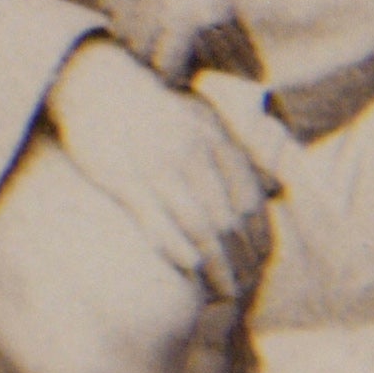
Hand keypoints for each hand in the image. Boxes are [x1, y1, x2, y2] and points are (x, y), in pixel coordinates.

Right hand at [46, 38, 274, 300]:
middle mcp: (192, 153)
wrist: (94, 81)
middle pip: (229, 219)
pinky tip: (188, 266)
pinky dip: (174, 245)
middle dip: (241, 260)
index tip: (259, 266)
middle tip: (245, 289)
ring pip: (198, 224)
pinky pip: (154, 218)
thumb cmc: (150, 108)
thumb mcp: (202, 120)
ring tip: (223, 291)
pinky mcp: (120, 175)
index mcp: (215, 141)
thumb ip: (238, 154)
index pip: (250, 202)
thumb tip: (279, 189)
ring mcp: (156, 164)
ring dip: (215, 264)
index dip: (258, 240)